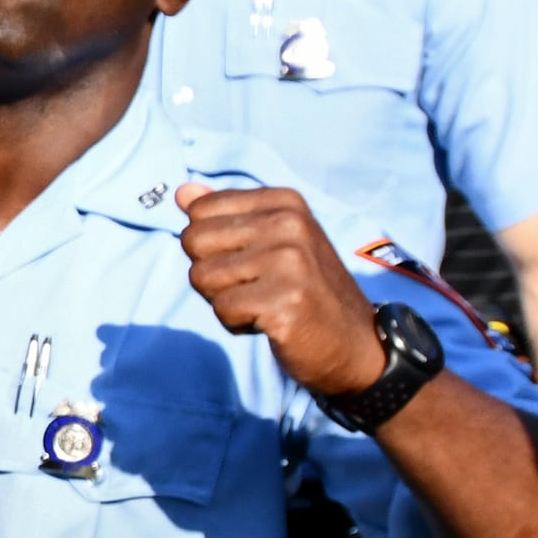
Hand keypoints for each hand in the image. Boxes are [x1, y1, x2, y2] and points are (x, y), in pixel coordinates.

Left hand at [174, 184, 386, 396]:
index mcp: (284, 202)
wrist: (355, 344)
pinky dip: (237, 324)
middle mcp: (289, 223)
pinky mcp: (286, 300)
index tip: (251, 262)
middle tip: (255, 288)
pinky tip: (271, 323)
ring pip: (201, 277)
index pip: (199, 211)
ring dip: (225, 300)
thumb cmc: (305, 291)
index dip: (212, 246)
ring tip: (265, 304)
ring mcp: (290, 261)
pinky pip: (221, 309)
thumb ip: (226, 216)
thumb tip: (182, 193)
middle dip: (212, 273)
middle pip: (193, 241)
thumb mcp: (270, 243)